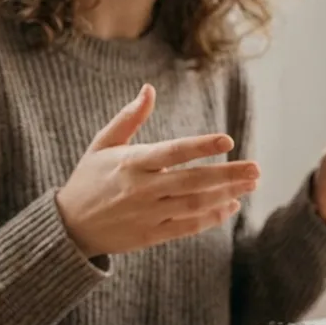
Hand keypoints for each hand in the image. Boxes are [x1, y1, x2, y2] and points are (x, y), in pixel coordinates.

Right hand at [55, 84, 259, 257]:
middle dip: (227, 174)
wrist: (68, 228)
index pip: (173, 152)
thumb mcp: (102, 144)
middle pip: (192, 181)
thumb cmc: (88, 179)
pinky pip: (187, 227)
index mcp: (131, 163)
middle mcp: (142, 189)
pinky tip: (231, 206)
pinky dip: (211, 217)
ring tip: (250, 184)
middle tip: (256, 168)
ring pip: (194, 205)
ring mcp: (148, 214)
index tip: (228, 139)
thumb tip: (149, 89)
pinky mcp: (151, 235)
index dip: (201, 146)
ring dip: (225, 194)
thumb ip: (129, 117)